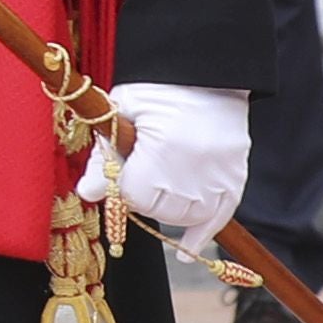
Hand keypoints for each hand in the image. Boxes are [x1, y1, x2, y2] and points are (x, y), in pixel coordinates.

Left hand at [89, 82, 253, 249]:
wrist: (210, 71)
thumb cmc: (160, 88)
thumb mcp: (124, 110)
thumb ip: (106, 155)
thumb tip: (87, 192)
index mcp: (161, 150)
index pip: (131, 195)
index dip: (121, 183)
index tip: (121, 168)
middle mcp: (193, 171)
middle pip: (158, 209)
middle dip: (144, 194)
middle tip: (144, 168)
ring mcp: (219, 177)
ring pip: (186, 216)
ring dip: (169, 209)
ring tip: (164, 182)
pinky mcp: (236, 178)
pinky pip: (219, 218)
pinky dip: (201, 235)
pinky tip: (186, 251)